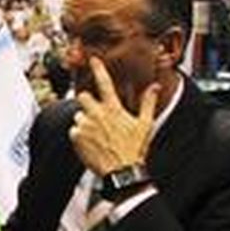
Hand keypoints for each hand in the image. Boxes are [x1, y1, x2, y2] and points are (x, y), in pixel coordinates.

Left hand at [69, 57, 156, 176]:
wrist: (122, 171)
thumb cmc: (134, 148)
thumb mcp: (145, 124)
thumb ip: (148, 102)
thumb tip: (155, 86)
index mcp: (113, 109)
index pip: (104, 83)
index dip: (98, 69)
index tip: (93, 59)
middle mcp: (96, 115)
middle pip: (82, 96)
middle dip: (86, 100)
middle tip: (96, 112)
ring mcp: (84, 126)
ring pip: (78, 115)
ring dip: (85, 120)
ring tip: (98, 134)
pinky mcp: (75, 138)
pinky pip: (74, 130)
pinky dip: (80, 135)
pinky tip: (92, 142)